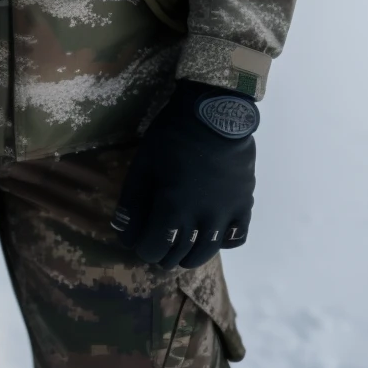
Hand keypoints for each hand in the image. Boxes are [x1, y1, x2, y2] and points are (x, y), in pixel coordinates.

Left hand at [112, 79, 257, 269]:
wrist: (215, 112)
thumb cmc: (172, 136)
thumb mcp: (143, 164)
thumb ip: (132, 201)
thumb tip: (123, 233)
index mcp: (173, 210)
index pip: (154, 249)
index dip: (143, 247)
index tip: (140, 239)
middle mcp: (202, 220)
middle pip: (179, 255)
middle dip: (164, 253)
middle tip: (157, 241)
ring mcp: (226, 214)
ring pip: (207, 251)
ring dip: (191, 254)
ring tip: (182, 246)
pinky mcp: (244, 204)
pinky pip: (236, 237)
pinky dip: (224, 241)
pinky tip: (213, 231)